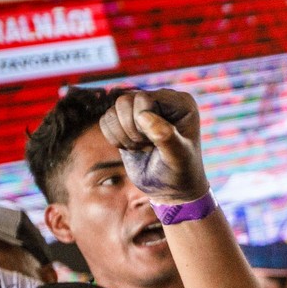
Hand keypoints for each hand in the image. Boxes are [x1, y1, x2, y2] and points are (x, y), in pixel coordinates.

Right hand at [97, 89, 208, 203]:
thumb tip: (144, 117)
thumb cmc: (180, 173)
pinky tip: (131, 148)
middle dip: (130, 129)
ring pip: (113, 108)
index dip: (141, 121)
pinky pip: (106, 119)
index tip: (154, 142)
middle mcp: (161, 100)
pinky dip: (114, 137)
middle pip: (125, 101)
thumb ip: (166, 137)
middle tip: (146, 146)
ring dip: (122, 134)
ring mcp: (143, 109)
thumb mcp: (178, 158)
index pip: (144, 98)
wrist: (171, 189)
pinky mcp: (127, 121)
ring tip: (141, 147)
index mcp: (180, 103)